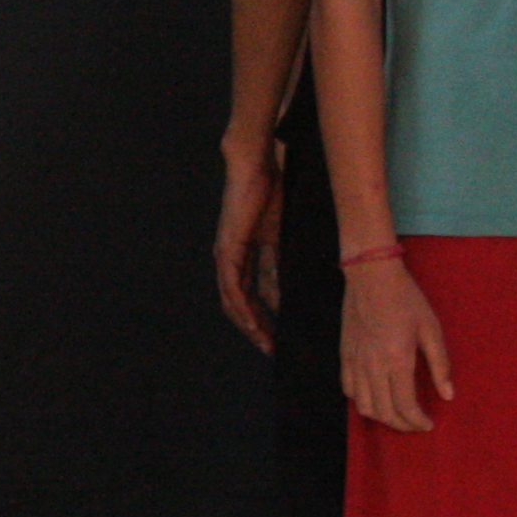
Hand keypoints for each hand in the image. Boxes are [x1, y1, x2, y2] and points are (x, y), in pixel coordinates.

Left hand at [216, 140, 285, 353]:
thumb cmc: (271, 192)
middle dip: (256, 329)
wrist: (258, 166)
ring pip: (233, 301)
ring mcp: (226, 254)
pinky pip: (233, 286)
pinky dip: (242, 307)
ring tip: (265, 343)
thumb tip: (290, 289)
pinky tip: (254, 322)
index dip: (263, 318)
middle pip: (239, 304)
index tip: (277, 339)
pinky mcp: (228, 248)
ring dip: (249, 325)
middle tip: (272, 350)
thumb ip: (281, 262)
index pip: (251, 296)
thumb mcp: (281, 236)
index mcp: (244, 256)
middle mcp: (230, 259)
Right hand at [340, 255, 450, 432]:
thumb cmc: (406, 300)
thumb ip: (440, 365)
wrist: (371, 277)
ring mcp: (355, 362)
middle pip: (384, 411)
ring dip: (382, 417)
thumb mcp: (431, 329)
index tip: (428, 424)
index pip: (405, 406)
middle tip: (416, 424)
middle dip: (402, 425)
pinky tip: (375, 397)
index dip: (417, 421)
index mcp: (397, 360)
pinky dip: (362, 401)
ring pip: (364, 406)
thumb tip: (448, 395)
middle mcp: (373, 367)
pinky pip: (348, 389)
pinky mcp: (344, 356)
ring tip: (397, 415)